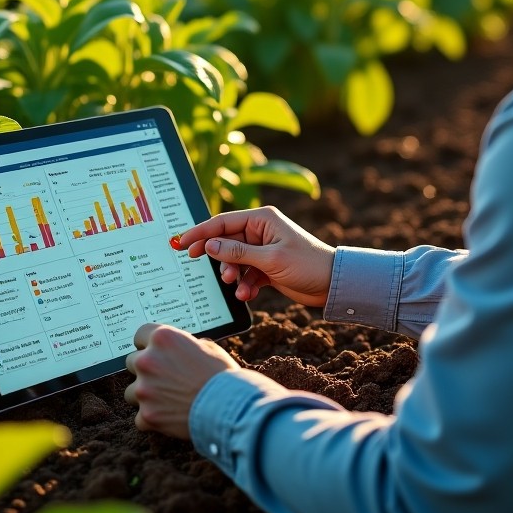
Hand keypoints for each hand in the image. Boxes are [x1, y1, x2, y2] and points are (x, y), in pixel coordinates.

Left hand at [124, 323, 239, 437]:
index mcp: (162, 338)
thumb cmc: (221, 374)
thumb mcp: (207, 347)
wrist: (228, 406)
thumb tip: (179, 350)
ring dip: (146, 394)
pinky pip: (140, 417)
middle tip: (165, 377)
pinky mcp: (147, 415)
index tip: (155, 351)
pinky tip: (169, 416)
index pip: (140, 334)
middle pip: (132, 362)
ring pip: (131, 391)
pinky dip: (152, 418)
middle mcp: (148, 361)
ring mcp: (144, 389)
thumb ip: (184, 346)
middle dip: (146, 369)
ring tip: (167, 399)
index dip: (148, 343)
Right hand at [173, 205, 335, 306]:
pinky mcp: (266, 267)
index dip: (200, 232)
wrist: (331, 284)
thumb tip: (209, 245)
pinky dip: (243, 284)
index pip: (222, 222)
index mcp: (261, 219)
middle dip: (219, 259)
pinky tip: (247, 294)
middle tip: (211, 270)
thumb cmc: (306, 264)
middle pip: (225, 242)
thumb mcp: (270, 259)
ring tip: (236, 286)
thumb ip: (237, 252)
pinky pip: (245, 273)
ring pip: (233, 260)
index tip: (181, 243)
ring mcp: (262, 249)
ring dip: (232, 275)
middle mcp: (260, 231)